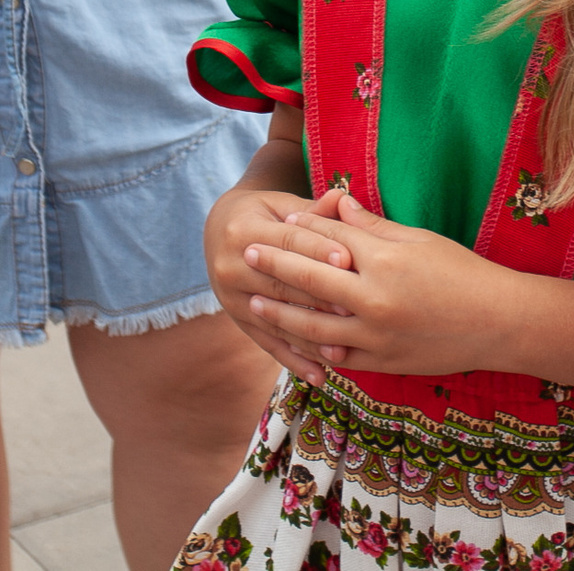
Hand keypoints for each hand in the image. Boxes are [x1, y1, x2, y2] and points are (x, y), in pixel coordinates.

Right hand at [207, 180, 343, 383]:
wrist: (219, 229)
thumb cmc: (265, 213)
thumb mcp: (283, 203)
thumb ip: (314, 209)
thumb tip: (342, 197)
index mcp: (243, 229)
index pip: (286, 241)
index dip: (317, 249)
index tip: (347, 260)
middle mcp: (230, 265)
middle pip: (282, 283)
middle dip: (319, 298)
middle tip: (354, 310)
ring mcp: (230, 298)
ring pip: (277, 318)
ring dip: (310, 337)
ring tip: (342, 352)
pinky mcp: (237, 321)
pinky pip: (268, 343)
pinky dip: (295, 360)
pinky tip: (319, 376)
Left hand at [245, 192, 526, 375]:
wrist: (498, 322)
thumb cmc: (464, 272)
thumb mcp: (420, 240)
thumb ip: (374, 227)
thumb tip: (338, 206)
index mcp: (384, 260)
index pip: (330, 238)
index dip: (302, 228)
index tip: (279, 221)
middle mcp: (374, 298)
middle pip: (310, 279)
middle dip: (274, 266)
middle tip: (246, 254)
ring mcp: (376, 336)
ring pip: (313, 326)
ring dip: (280, 314)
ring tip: (255, 304)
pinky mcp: (383, 364)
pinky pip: (338, 358)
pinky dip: (314, 349)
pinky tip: (295, 341)